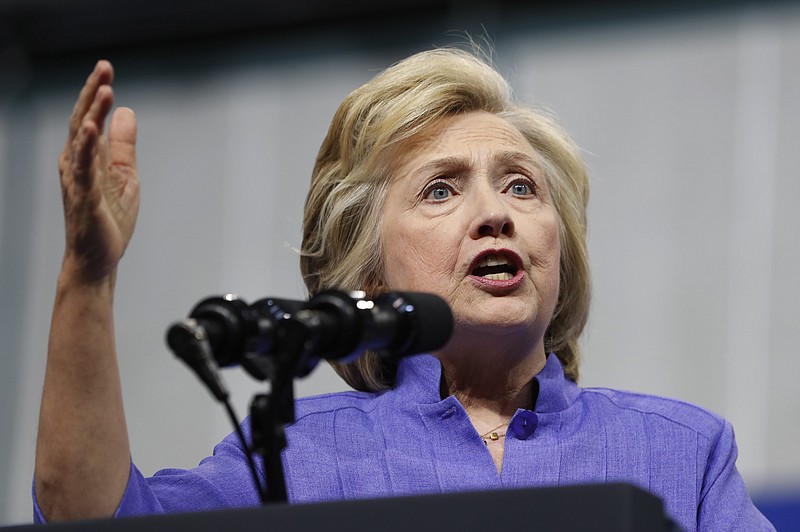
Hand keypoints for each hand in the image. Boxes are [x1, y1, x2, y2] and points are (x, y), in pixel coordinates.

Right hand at [59, 60, 139, 283]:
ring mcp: (79, 181)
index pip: (91, 118)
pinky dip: (88, 149)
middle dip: (93, 94)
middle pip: (83, 121)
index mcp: (87, 158)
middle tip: (104, 68)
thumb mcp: (125, 175)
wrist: (98, 258)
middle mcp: (77, 165)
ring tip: (104, 90)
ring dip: (93, 114)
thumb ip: (123, 145)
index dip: (98, 93)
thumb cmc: (108, 218)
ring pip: (82, 141)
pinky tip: (93, 130)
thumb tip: (126, 112)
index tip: (107, 69)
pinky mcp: (86, 199)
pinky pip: (85, 171)